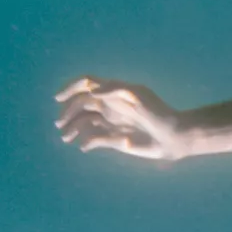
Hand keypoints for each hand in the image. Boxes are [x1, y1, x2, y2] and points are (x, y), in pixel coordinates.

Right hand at [54, 76, 187, 161]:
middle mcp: (110, 106)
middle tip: (60, 125)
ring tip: (67, 138)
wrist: (173, 136)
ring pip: (84, 123)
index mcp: (113, 92)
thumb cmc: (157, 112)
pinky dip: (86, 142)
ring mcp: (111, 122)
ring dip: (72, 129)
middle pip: (81, 105)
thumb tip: (92, 89)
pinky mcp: (115, 139)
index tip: (58, 99)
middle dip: (68, 113)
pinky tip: (84, 147)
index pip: (86, 84)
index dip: (70, 89)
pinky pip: (94, 139)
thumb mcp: (138, 96)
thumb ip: (115, 90)